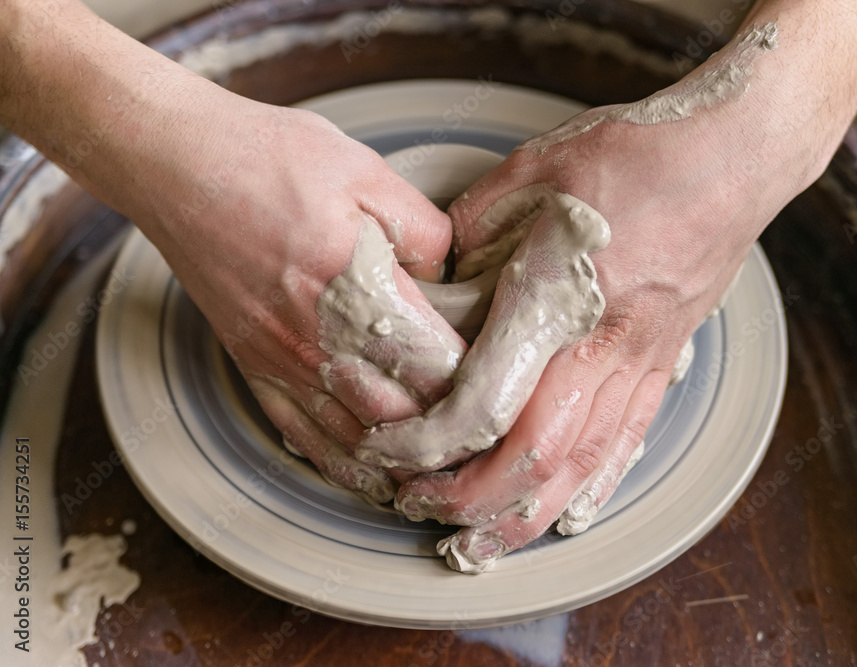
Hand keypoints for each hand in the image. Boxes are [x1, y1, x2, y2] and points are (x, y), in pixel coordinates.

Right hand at [140, 95, 466, 503]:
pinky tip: (372, 479)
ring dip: (402, 462)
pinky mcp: (253, 365)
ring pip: (355, 439)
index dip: (476, 383)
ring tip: (445, 472)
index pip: (436, 365)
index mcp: (355, 286)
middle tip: (488, 435)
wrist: (177, 164)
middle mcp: (316, 337)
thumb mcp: (369, 173)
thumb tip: (451, 279)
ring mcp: (279, 359)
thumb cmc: (271, 159)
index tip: (502, 382)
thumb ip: (425, 232)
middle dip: (449, 432)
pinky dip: (341, 464)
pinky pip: (300, 435)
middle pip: (401, 414)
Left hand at [356, 21, 842, 568]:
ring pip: (582, 465)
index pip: (483, 403)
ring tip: (482, 547)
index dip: (429, 444)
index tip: (391, 452)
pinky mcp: (664, 361)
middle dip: (472, 501)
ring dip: (527, 517)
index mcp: (556, 297)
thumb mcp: (537, 167)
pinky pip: (628, 440)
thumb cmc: (640, 152)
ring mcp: (640, 360)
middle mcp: (600, 345)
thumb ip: (475, 222)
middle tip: (422, 513)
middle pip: (532, 456)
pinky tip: (568, 517)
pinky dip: (594, 488)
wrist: (736, 153)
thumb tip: (438, 270)